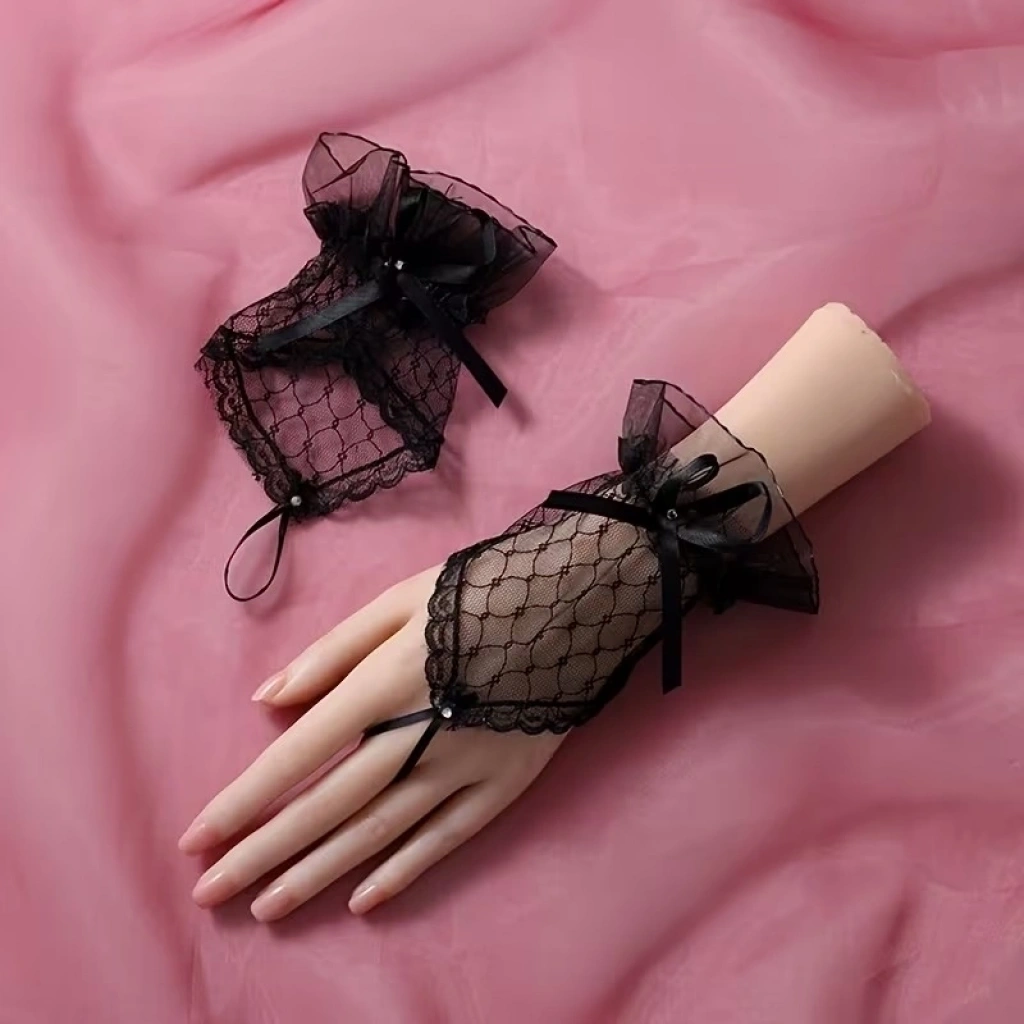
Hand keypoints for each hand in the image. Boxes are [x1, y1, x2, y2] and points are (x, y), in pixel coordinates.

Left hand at [178, 567, 565, 919]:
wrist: (578, 598)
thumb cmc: (479, 591)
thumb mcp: (399, 599)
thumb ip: (332, 651)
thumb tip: (268, 698)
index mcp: (386, 682)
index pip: (299, 753)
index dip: (244, 800)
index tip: (196, 838)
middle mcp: (420, 733)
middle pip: (330, 805)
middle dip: (265, 852)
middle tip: (212, 893)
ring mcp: (466, 765)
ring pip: (381, 831)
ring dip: (320, 871)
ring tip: (268, 907)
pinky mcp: (506, 783)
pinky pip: (448, 837)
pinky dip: (404, 870)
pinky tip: (362, 900)